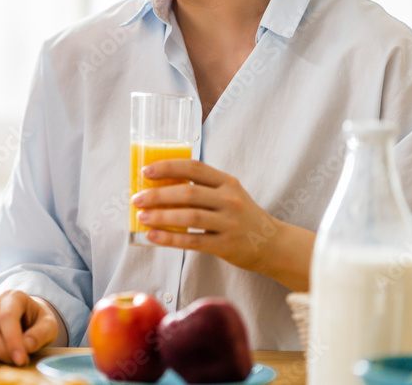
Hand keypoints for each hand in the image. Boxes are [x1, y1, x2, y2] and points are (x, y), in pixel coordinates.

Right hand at [0, 290, 58, 365]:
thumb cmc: (37, 321)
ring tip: (12, 360)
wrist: (26, 318)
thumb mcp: (48, 325)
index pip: (7, 316)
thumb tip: (26, 346)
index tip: (21, 359)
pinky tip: (2, 358)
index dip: (12, 339)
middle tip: (17, 363)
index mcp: (13, 297)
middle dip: (1, 349)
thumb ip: (41, 334)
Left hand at [132, 158, 281, 273]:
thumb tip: (160, 187)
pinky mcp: (226, 245)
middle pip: (188, 193)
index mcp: (227, 182)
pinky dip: (170, 238)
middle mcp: (229, 199)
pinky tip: (153, 236)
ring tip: (142, 217)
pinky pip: (193, 242)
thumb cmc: (242, 216)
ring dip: (162, 216)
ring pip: (189, 217)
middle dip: (158, 195)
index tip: (147, 171)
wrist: (273, 244)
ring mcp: (229, 223)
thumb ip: (203, 188)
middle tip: (137, 199)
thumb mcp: (229, 194)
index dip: (169, 167)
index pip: (195, 168)